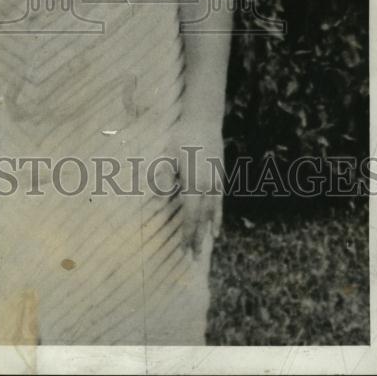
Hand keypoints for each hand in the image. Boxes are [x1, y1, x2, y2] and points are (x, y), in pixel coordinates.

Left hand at [171, 124, 224, 257]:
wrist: (204, 119)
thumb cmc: (182, 136)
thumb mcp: (167, 153)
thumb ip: (162, 176)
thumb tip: (156, 199)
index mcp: (194, 181)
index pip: (191, 214)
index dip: (188, 232)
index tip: (184, 249)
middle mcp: (208, 185)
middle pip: (202, 218)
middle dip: (197, 237)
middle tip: (192, 257)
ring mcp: (217, 182)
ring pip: (213, 213)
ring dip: (207, 231)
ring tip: (203, 248)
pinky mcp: (220, 177)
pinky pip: (219, 203)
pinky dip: (217, 217)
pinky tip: (216, 228)